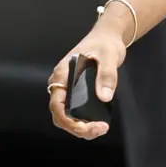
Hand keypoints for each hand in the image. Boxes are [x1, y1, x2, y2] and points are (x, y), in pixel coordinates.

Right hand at [47, 18, 128, 140]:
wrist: (108, 37)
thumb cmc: (105, 43)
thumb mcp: (109, 56)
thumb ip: (106, 75)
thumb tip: (104, 97)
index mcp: (62, 74)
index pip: (56, 105)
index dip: (68, 121)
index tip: (86, 127)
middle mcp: (61, 84)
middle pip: (61, 115)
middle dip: (77, 128)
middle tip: (99, 129)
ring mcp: (68, 89)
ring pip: (67, 116)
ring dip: (81, 127)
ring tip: (101, 128)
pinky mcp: (77, 92)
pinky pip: (75, 111)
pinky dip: (84, 121)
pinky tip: (98, 122)